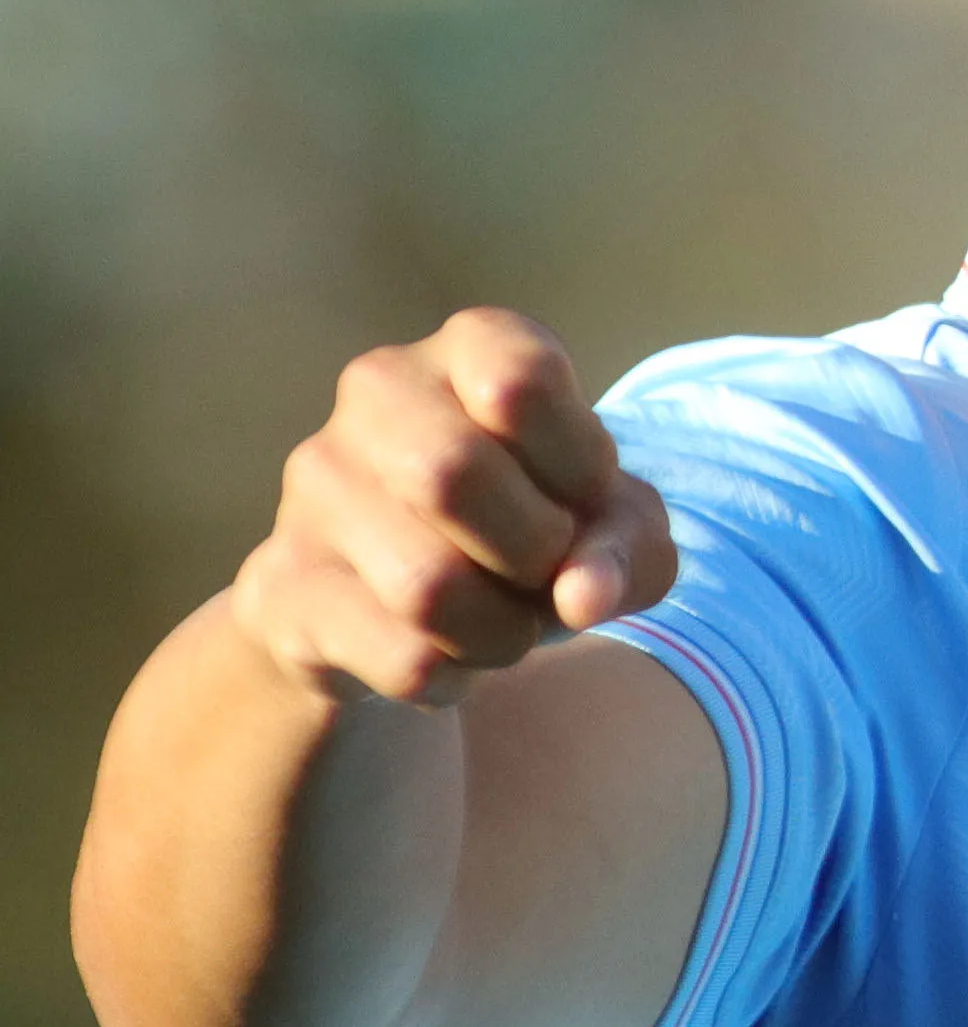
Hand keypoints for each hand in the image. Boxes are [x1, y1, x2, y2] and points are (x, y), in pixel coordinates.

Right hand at [229, 312, 675, 709]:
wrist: (397, 606)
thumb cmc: (529, 532)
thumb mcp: (611, 527)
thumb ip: (627, 546)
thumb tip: (582, 596)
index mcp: (466, 352)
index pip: (520, 378)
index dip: (580, 462)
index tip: (583, 495)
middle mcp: (376, 396)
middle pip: (450, 475)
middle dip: (533, 551)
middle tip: (544, 572)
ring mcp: (313, 488)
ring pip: (425, 586)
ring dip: (502, 631)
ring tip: (503, 622)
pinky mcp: (281, 585)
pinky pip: (400, 655)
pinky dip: (457, 674)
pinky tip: (449, 654)